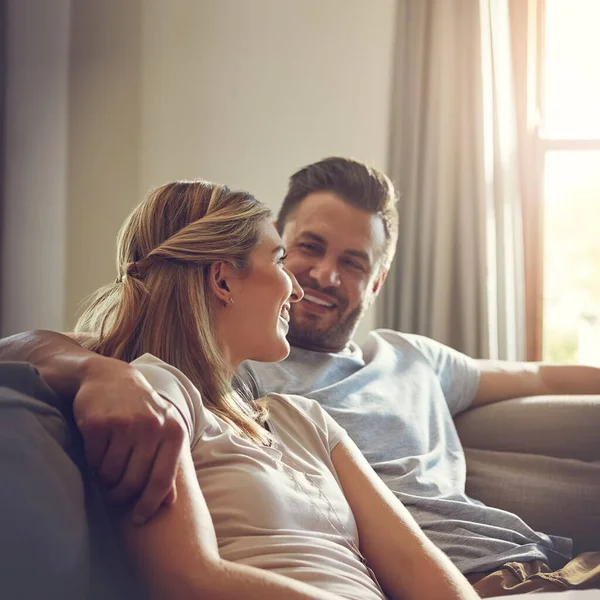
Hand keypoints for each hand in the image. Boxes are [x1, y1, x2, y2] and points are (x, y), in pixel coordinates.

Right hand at [73, 355, 185, 523]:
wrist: (110, 378)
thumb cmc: (141, 411)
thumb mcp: (163, 431)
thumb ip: (168, 464)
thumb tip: (169, 503)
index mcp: (173, 431)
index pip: (162, 479)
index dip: (149, 505)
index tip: (139, 519)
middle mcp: (152, 426)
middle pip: (133, 481)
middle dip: (122, 495)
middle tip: (114, 496)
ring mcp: (125, 423)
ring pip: (111, 474)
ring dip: (105, 480)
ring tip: (105, 472)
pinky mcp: (98, 423)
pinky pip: (93, 461)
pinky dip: (92, 464)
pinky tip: (96, 454)